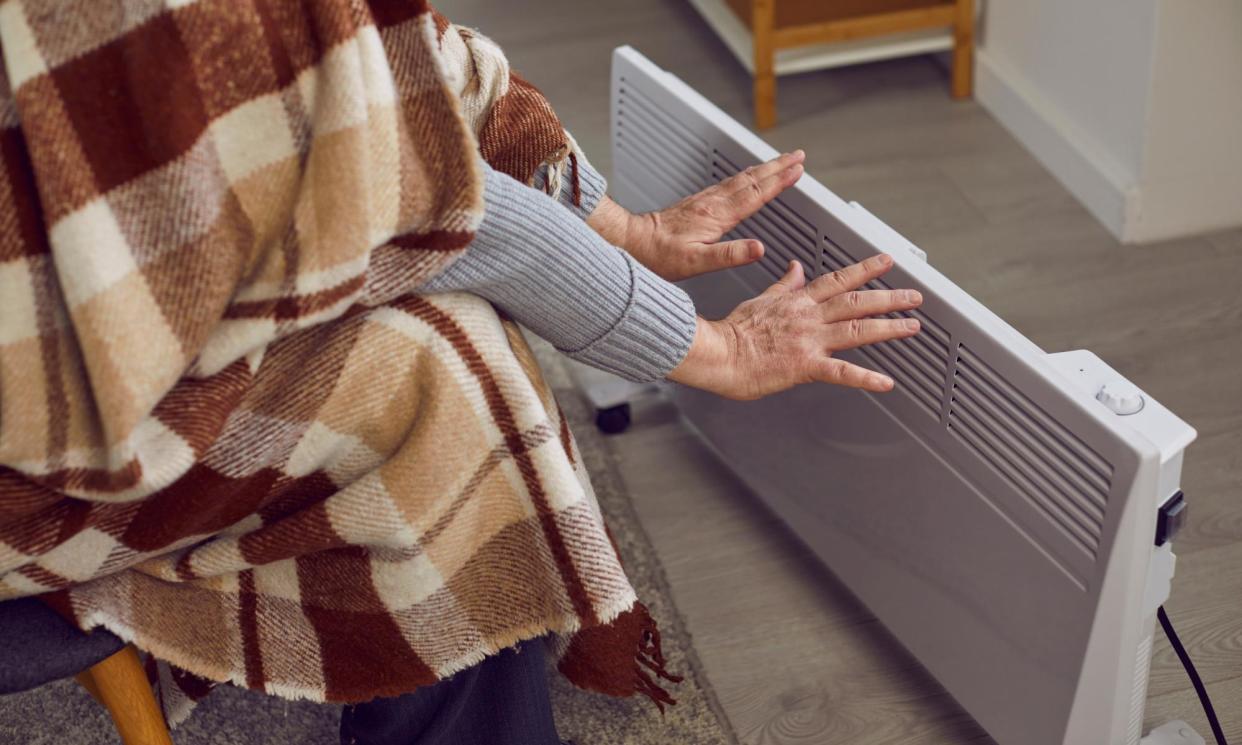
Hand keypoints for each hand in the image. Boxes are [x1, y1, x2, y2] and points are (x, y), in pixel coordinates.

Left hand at [587, 151, 805, 280]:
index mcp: (716, 215)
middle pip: (752, 178)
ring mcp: (704, 200)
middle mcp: (711, 203)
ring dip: (764, 168)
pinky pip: (729, 183)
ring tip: (781, 161)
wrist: (631, 242)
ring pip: (741, 178)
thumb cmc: (658, 255)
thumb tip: (759, 249)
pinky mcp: (696, 203)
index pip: (755, 194)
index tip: (798, 170)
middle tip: (798, 156)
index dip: (779, 181)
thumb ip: (729, 255)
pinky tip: (747, 177)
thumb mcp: (696, 263)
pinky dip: (745, 176)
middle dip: (777, 166)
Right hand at [667, 254, 922, 399]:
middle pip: (857, 302)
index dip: (866, 269)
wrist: (716, 353)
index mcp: (798, 301)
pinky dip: (865, 378)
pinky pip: (841, 373)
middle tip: (914, 296)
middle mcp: (808, 317)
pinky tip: (885, 382)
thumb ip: (784, 285)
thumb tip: (796, 268)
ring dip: (888, 328)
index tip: (887, 262)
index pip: (838, 279)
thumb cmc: (731, 333)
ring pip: (857, 330)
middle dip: (889, 297)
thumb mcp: (761, 299)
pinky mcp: (804, 366)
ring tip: (912, 327)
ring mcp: (808, 340)